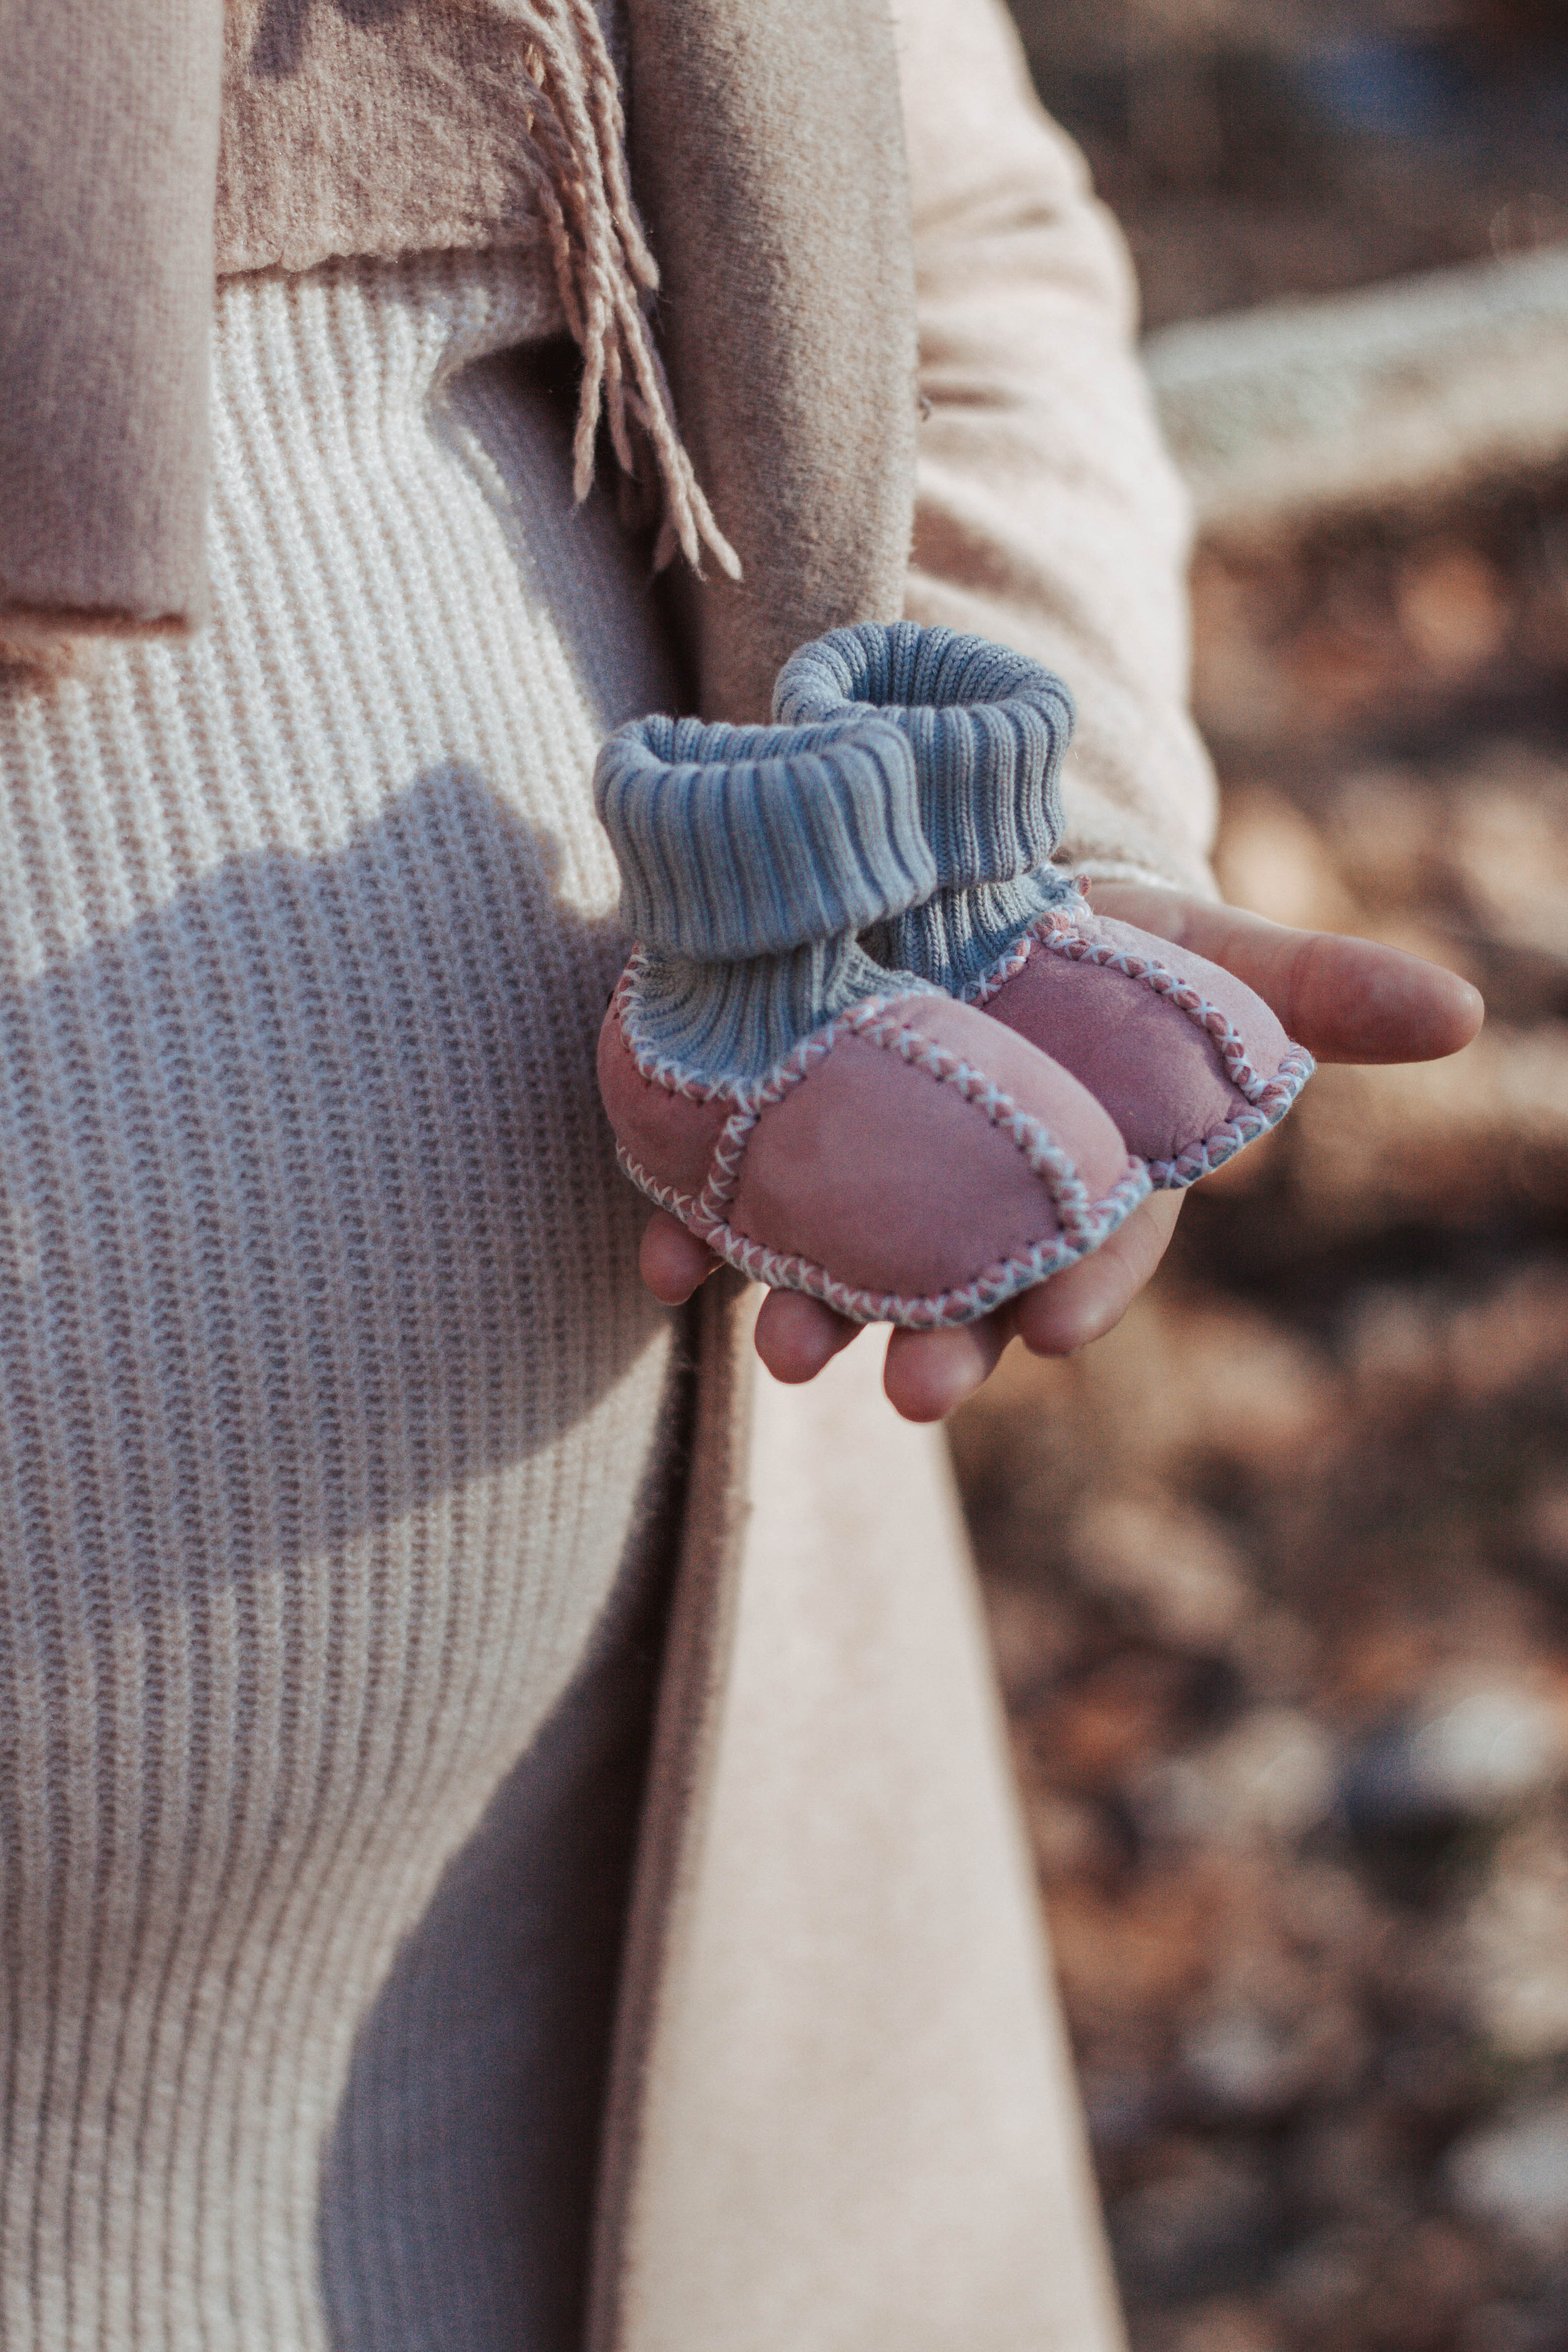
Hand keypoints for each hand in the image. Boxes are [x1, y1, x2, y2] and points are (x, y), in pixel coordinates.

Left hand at [638, 887, 1483, 1421]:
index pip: (1093, 1251)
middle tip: (911, 1396)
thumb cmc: (1097, 952)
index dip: (1083, 1291)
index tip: (1058, 1335)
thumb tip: (1466, 1014)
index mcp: (1079, 1180)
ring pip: (835, 1270)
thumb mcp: (1197, 952)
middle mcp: (969, 1208)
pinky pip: (720, 1213)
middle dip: (935, 1344)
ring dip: (807, 1312)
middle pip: (956, 1290)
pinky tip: (661, 1271)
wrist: (950, 890)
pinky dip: (687, 1246)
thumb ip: (1307, 992)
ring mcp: (861, 1189)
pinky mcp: (763, 1156)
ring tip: (777, 1348)